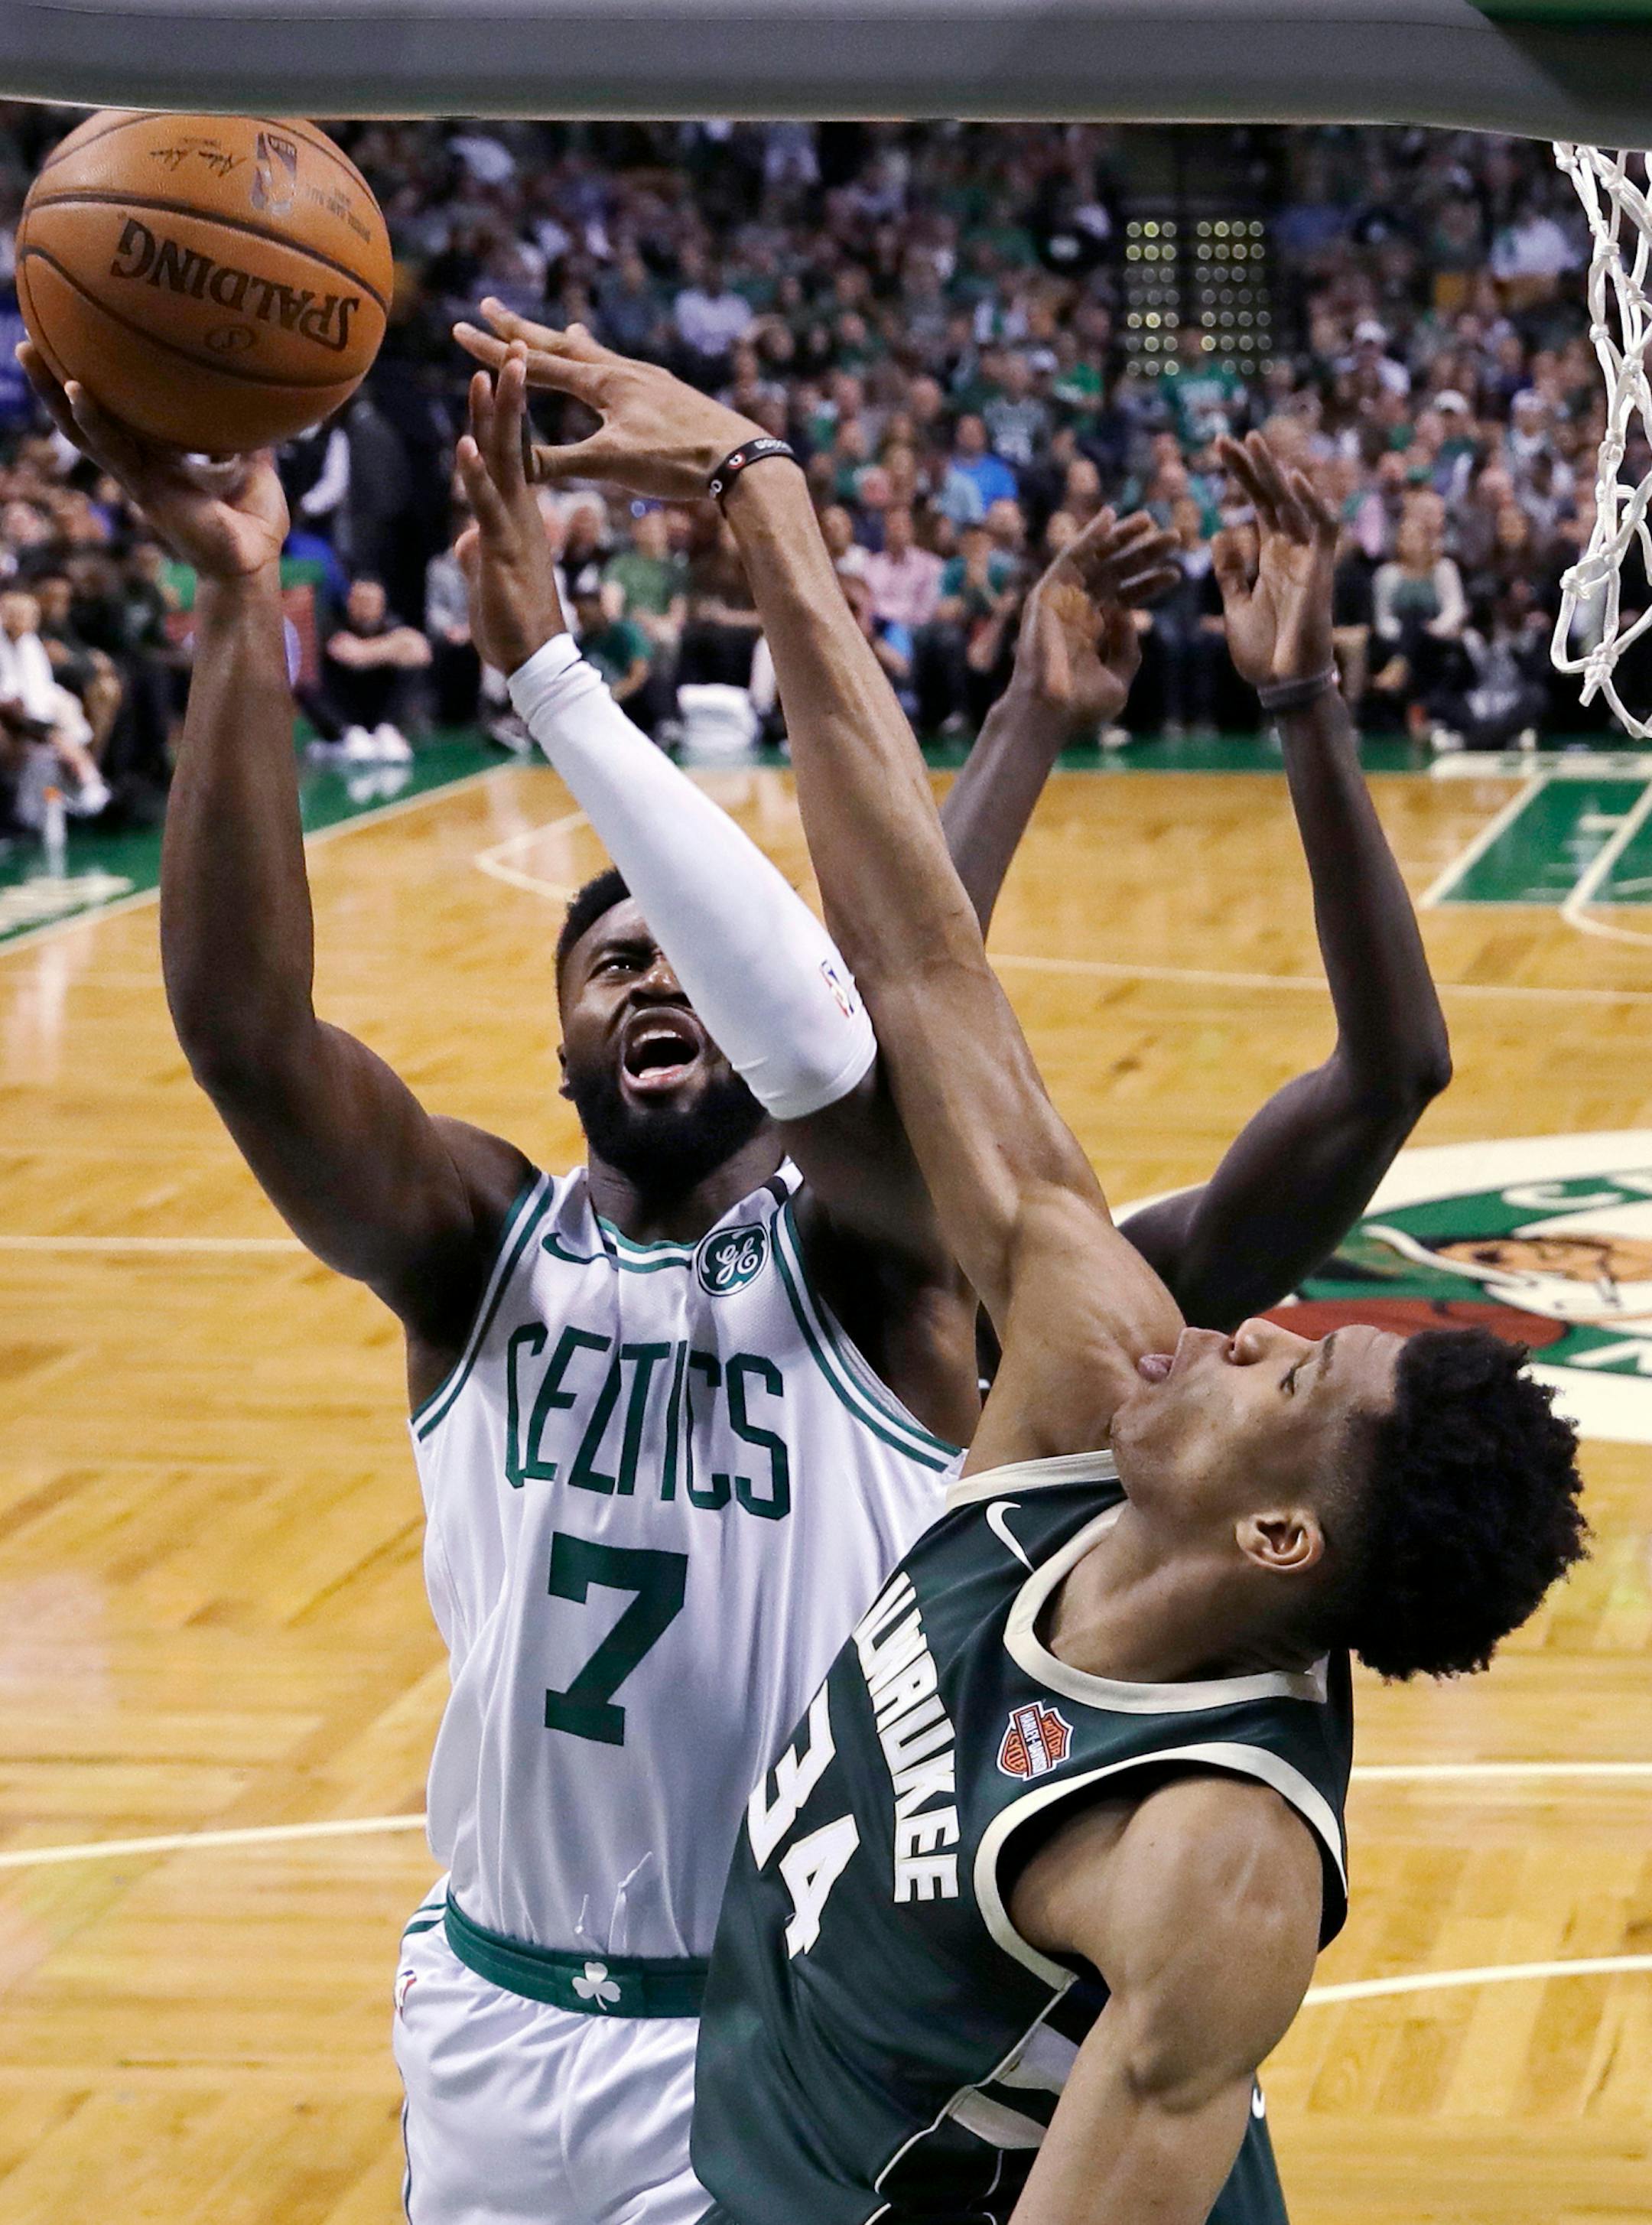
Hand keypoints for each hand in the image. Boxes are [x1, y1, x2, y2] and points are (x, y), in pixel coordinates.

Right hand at [17, 343, 286, 581]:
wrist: (255, 562)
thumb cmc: (254, 518)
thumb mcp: (254, 461)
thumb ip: (247, 427)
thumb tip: (257, 386)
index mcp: (162, 452)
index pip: (121, 410)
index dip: (101, 379)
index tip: (82, 336)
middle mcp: (141, 460)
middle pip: (87, 413)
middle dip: (55, 378)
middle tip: (30, 336)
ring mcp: (137, 475)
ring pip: (82, 429)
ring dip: (52, 392)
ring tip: (28, 351)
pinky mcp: (142, 489)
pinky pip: (110, 448)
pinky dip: (93, 420)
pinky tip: (75, 390)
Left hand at [453, 346, 568, 675]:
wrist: (535, 662)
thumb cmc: (512, 624)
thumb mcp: (486, 578)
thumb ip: (476, 550)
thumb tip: (465, 538)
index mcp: (517, 514)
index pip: (510, 452)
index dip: (503, 411)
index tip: (500, 369)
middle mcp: (520, 512)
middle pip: (510, 443)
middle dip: (507, 393)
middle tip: (511, 347)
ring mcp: (512, 528)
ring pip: (502, 463)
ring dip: (494, 417)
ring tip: (489, 373)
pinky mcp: (501, 551)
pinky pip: (485, 506)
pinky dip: (473, 474)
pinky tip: (464, 442)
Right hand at [454, 302, 767, 500]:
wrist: (742, 459)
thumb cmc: (677, 462)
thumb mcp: (612, 464)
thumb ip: (561, 463)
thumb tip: (511, 466)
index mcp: (604, 383)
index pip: (536, 364)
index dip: (493, 351)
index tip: (460, 329)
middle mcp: (624, 371)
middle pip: (561, 346)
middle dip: (521, 330)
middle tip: (489, 306)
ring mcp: (649, 380)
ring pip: (598, 355)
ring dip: (570, 342)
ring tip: (561, 326)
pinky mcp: (670, 395)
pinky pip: (626, 372)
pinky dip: (609, 365)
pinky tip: (620, 373)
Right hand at [1010, 508, 1179, 731]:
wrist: (1049, 714)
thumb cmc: (1080, 706)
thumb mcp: (1118, 678)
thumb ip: (1128, 647)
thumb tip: (1129, 613)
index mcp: (1093, 628)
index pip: (1125, 596)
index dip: (1149, 583)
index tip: (1175, 573)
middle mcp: (1077, 609)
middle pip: (1115, 572)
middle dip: (1144, 554)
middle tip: (1174, 537)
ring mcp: (1062, 600)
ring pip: (1096, 558)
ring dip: (1122, 537)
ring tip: (1150, 521)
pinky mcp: (1047, 593)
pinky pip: (1070, 556)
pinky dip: (1089, 535)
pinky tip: (1110, 517)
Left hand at [1212, 433, 1337, 687]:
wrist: (1282, 685)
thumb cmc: (1263, 653)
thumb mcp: (1235, 607)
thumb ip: (1229, 572)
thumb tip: (1219, 534)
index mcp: (1272, 555)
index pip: (1257, 503)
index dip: (1240, 475)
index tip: (1218, 447)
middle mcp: (1292, 549)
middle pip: (1273, 496)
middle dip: (1252, 466)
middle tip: (1227, 437)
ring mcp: (1308, 558)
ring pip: (1295, 503)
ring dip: (1275, 473)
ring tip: (1253, 444)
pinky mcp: (1320, 571)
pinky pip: (1322, 529)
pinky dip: (1310, 504)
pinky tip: (1291, 480)